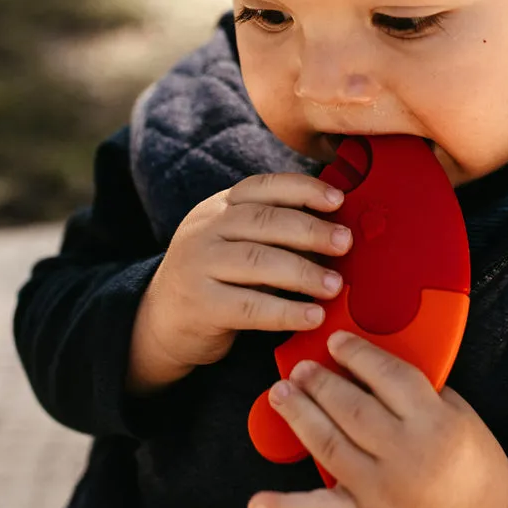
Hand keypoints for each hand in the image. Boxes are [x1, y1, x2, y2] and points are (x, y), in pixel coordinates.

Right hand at [126, 173, 352, 393]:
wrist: (161, 321)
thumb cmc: (218, 278)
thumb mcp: (237, 242)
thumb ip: (276, 231)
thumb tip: (336, 230)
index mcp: (220, 207)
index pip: (264, 186)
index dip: (304, 189)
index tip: (338, 199)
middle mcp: (207, 229)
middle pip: (266, 221)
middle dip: (311, 230)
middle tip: (345, 243)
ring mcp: (198, 264)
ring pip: (259, 261)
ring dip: (304, 273)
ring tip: (335, 285)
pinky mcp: (200, 304)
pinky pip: (250, 306)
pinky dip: (286, 311)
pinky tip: (313, 316)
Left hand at [247, 331, 507, 507]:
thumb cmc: (472, 460)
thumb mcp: (457, 413)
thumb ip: (418, 390)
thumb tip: (367, 361)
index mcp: (435, 423)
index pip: (388, 376)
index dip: (357, 354)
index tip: (336, 340)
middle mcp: (406, 457)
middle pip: (351, 408)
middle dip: (320, 382)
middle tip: (300, 365)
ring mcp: (381, 492)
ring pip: (329, 445)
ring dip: (299, 415)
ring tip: (281, 392)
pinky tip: (257, 502)